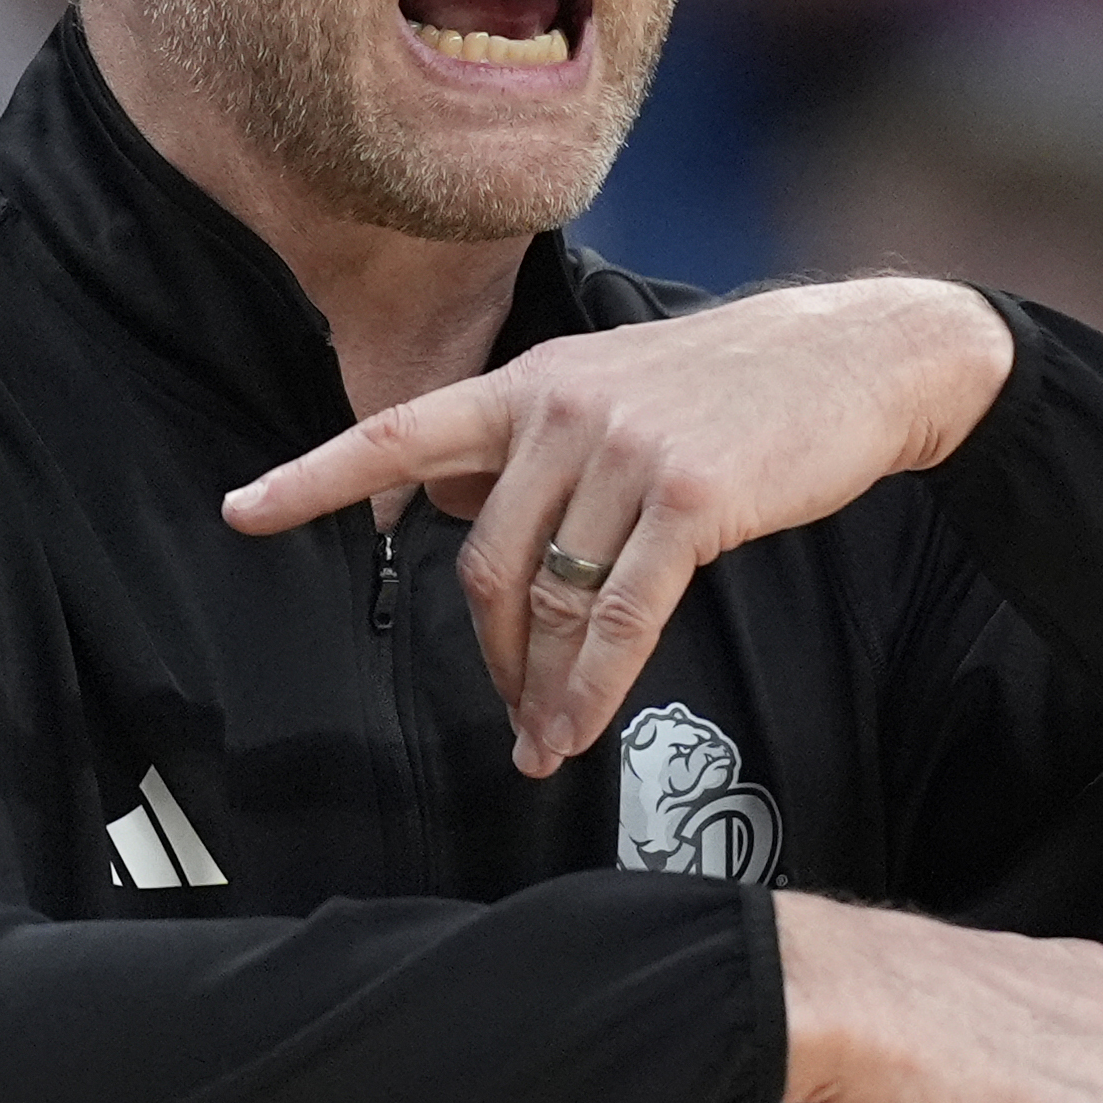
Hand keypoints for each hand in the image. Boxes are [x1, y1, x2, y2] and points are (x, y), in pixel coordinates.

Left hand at [224, 279, 1014, 773]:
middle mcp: (566, 408)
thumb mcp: (626, 385)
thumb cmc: (743, 388)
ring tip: (542, 741)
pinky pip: (619, 619)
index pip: (400, 431)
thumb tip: (487, 542)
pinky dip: (592, 689)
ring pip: (551, 599)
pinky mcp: (692, 502)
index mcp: (535, 381)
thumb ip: (549, 447)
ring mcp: (628, 453)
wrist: (860, 361)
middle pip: (483, 560)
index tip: (241, 511)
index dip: (314, 476)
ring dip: (541, 687)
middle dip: (491, 650)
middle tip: (507, 712)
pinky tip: (576, 729)